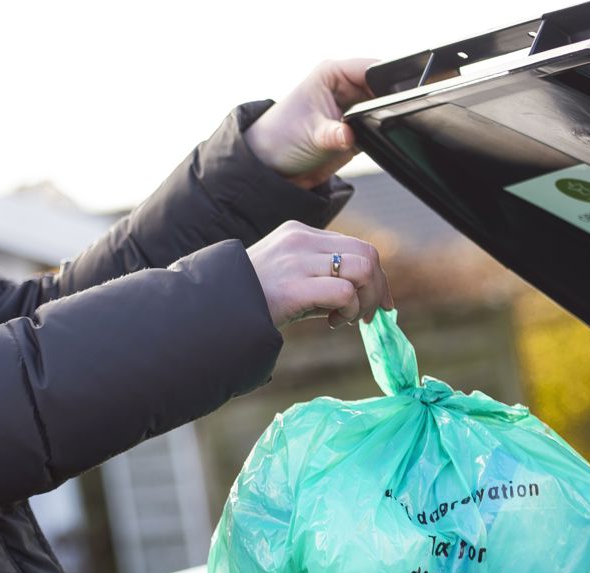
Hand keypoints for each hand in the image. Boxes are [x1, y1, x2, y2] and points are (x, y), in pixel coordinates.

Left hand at [244, 59, 375, 189]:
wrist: (275, 167)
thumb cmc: (282, 138)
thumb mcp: (310, 135)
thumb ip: (333, 134)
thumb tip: (351, 135)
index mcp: (333, 74)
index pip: (371, 69)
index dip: (387, 80)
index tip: (396, 98)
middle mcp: (345, 87)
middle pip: (382, 89)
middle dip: (386, 105)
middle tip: (378, 122)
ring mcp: (352, 109)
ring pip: (383, 109)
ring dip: (381, 122)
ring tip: (365, 134)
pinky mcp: (357, 130)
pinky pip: (378, 129)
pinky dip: (378, 136)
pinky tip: (366, 144)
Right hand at [247, 221, 392, 328]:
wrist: (212, 310)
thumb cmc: (252, 300)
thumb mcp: (290, 279)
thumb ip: (323, 280)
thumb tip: (366, 299)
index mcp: (300, 233)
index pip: (358, 246)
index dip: (376, 277)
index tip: (377, 303)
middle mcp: (301, 239)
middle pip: (368, 254)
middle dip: (377, 289)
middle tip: (365, 316)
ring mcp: (297, 260)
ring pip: (363, 269)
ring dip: (365, 300)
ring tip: (345, 318)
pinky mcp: (293, 286)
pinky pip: (345, 291)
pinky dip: (349, 310)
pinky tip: (332, 322)